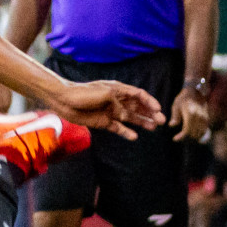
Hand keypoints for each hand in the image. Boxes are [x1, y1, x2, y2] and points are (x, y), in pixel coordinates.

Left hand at [49, 80, 164, 140]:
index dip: (149, 101)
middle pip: (138, 107)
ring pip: (130, 118)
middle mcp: (117, 101)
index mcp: (118, 90)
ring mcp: (110, 112)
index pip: (139, 95)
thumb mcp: (105, 94)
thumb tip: (126, 117)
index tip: (158, 109)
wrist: (64, 100)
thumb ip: (118, 105)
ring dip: (142, 122)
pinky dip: (126, 132)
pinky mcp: (103, 122)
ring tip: (153, 128)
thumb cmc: (83, 93)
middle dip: (150, 113)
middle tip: (162, 121)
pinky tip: (134, 137)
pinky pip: (118, 128)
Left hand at [168, 86, 210, 142]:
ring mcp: (204, 118)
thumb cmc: (184, 98)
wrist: (196, 91)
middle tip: (178, 137)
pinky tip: (192, 133)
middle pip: (193, 133)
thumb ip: (175, 117)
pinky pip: (204, 130)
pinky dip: (198, 133)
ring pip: (199, 133)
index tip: (174, 139)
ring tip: (184, 135)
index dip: (180, 137)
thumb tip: (171, 125)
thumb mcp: (176, 106)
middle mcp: (199, 117)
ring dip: (192, 136)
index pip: (187, 130)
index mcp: (190, 114)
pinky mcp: (207, 118)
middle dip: (185, 137)